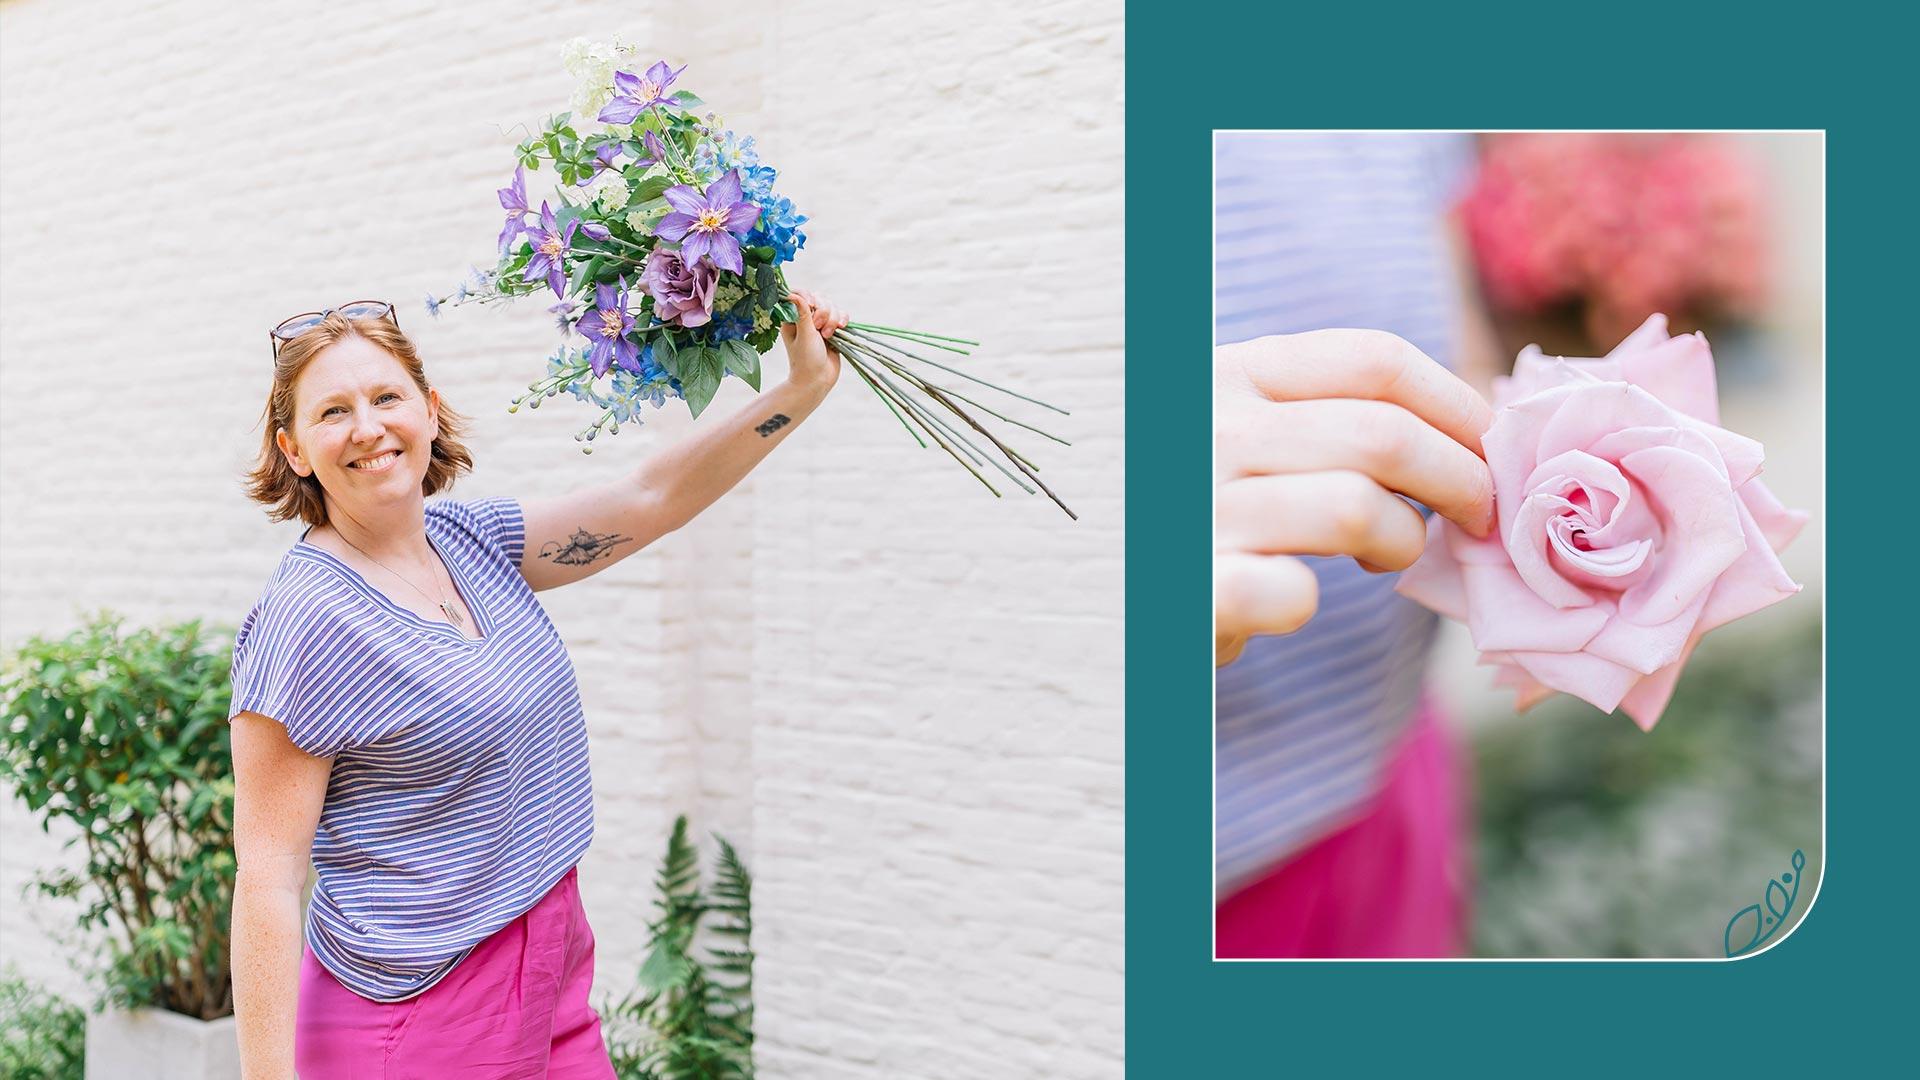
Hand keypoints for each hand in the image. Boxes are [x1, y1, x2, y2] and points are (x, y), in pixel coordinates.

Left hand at [780, 289, 847, 396]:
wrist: (818, 380)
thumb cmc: (806, 360)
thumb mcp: (804, 335)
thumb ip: (802, 313)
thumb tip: (792, 294)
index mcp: (793, 318)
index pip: (800, 294)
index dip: (808, 296)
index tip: (812, 305)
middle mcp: (806, 318)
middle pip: (819, 298)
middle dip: (823, 311)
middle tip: (819, 329)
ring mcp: (820, 324)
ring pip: (832, 306)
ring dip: (833, 319)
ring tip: (828, 336)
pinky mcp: (833, 329)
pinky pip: (841, 315)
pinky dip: (843, 320)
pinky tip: (840, 330)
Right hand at [1214, 329, 1496, 665]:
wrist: (1085, 594)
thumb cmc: (1184, 513)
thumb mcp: (1231, 434)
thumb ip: (1321, 417)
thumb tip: (1480, 424)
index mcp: (1223, 374)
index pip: (1372, 360)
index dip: (1457, 403)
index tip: (1494, 446)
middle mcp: (1203, 428)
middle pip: (1383, 434)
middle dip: (1461, 479)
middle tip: (1477, 517)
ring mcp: (1191, 508)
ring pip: (1355, 509)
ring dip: (1401, 543)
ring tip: (1388, 559)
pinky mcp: (1185, 591)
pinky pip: (1293, 593)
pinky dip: (1309, 602)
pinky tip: (1289, 598)